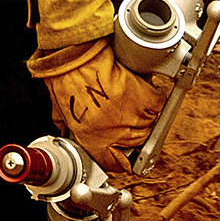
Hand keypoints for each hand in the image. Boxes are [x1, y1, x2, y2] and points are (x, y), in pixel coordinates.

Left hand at [35, 36, 160, 158]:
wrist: (77, 56)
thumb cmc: (65, 78)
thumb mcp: (61, 112)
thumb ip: (71, 128)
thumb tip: (72, 131)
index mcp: (94, 141)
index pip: (115, 164)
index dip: (120, 159)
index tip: (123, 155)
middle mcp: (117, 133)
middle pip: (137, 143)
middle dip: (132, 130)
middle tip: (123, 113)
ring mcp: (134, 117)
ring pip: (150, 123)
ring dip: (142, 112)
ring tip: (129, 97)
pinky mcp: (145, 98)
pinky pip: (158, 103)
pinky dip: (152, 96)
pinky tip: (140, 88)